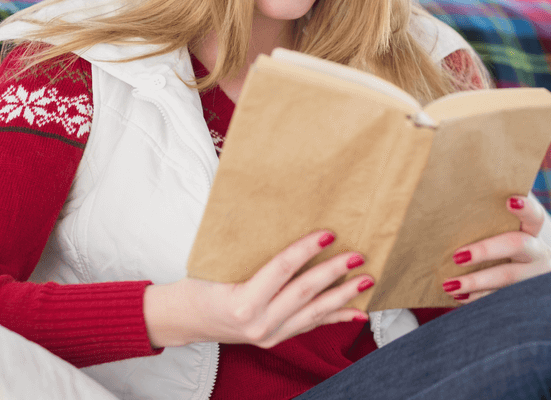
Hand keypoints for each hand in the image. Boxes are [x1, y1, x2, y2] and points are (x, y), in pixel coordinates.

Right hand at [144, 230, 372, 348]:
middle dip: (334, 273)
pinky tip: (357, 312)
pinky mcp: (275, 339)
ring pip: (313, 313)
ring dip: (343, 296)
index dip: (306, 250)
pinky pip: (310, 326)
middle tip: (358, 255)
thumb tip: (278, 212)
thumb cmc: (199, 284)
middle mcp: (258, 323)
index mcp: (241, 302)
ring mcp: (268, 335)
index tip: (328, 234)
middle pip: (304, 293)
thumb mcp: (218, 264)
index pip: (281, 270)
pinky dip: (335, 318)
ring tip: (366, 279)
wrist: (184, 319)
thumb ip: (250, 249)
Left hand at [442, 194, 550, 304]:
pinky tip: (458, 297)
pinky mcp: (526, 299)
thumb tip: (449, 201)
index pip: (535, 216)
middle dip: (486, 250)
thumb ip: (487, 219)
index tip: (509, 201)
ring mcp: (535, 278)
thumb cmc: (499, 244)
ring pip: (507, 278)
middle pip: (516, 245)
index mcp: (532, 230)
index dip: (525, 208)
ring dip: (476, 282)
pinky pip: (501, 299)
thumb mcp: (500, 232)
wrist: (519, 279)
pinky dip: (478, 298)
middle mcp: (539, 253)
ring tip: (449, 284)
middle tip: (457, 256)